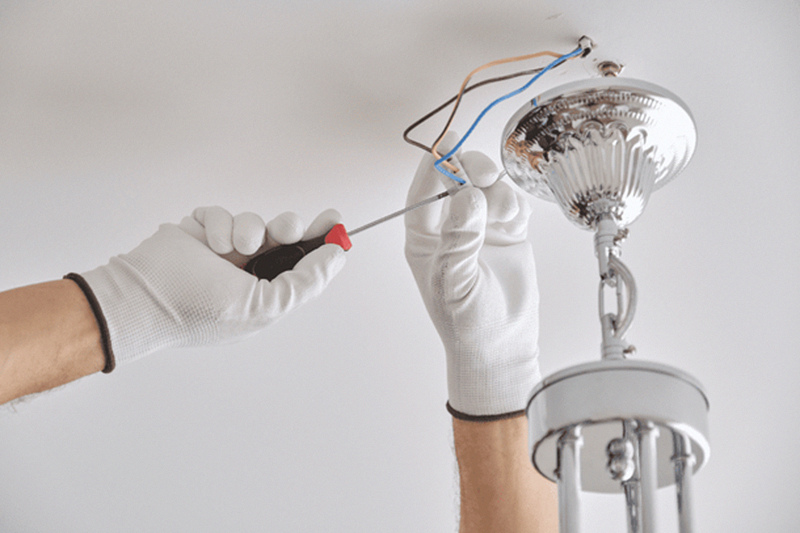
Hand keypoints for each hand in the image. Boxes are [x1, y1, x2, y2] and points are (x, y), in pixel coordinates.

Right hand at [77, 206, 345, 370]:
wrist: (143, 296)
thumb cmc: (201, 311)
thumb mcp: (265, 306)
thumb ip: (306, 282)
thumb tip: (337, 256)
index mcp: (265, 293)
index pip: (301, 264)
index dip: (320, 243)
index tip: (334, 222)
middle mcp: (246, 271)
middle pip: (282, 236)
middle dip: (288, 228)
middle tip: (286, 230)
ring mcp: (222, 251)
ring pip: (253, 221)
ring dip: (248, 230)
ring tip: (234, 248)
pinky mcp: (200, 231)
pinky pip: (222, 214)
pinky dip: (219, 225)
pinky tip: (210, 244)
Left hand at [404, 134, 540, 418]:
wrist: (501, 344)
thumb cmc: (466, 322)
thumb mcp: (455, 281)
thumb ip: (458, 239)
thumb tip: (465, 197)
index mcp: (424, 238)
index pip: (423, 192)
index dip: (434, 165)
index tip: (449, 142)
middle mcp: (450, 228)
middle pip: (456, 180)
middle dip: (471, 170)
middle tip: (486, 176)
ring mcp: (479, 228)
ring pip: (486, 186)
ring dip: (498, 191)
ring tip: (506, 217)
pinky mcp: (506, 232)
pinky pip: (510, 200)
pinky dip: (515, 204)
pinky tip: (516, 224)